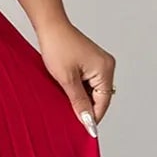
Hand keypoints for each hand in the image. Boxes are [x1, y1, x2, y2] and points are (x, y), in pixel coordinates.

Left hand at [35, 17, 115, 136]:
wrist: (50, 26)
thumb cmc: (57, 47)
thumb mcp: (67, 80)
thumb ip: (79, 102)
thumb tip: (87, 120)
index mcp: (105, 69)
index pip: (103, 102)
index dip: (93, 117)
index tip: (83, 130)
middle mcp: (107, 66)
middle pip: (101, 97)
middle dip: (87, 107)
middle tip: (71, 118)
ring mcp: (100, 63)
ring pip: (93, 91)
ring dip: (82, 98)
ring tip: (66, 102)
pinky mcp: (91, 62)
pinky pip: (89, 82)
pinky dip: (79, 89)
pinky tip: (67, 91)